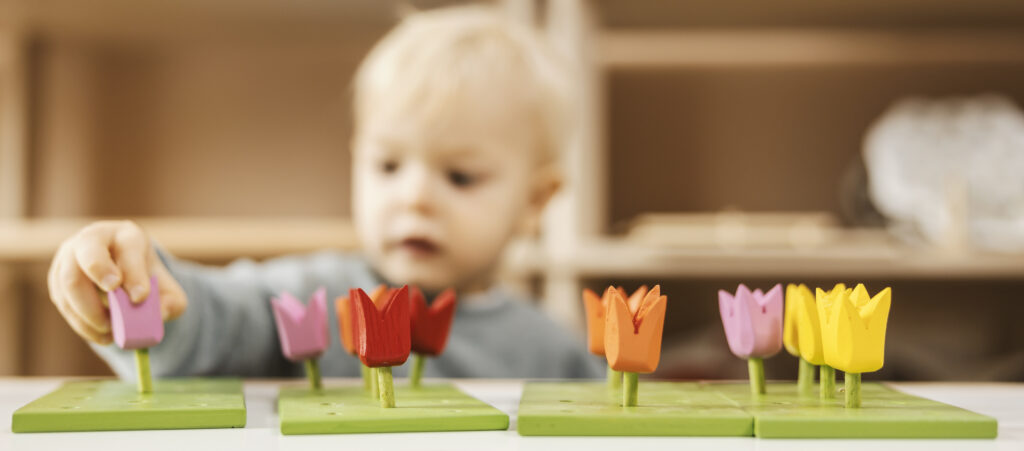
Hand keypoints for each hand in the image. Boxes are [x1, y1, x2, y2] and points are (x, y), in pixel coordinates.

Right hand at [47, 220, 187, 344]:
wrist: (119, 270)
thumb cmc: (144, 277)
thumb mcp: (165, 285)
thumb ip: (171, 300)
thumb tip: (161, 314)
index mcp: (126, 235)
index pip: (127, 249)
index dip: (133, 274)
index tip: (141, 298)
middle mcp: (93, 239)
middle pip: (88, 255)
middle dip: (100, 283)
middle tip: (114, 307)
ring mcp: (69, 257)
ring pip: (69, 282)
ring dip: (89, 312)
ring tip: (111, 331)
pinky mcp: (57, 278)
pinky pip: (62, 301)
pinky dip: (81, 323)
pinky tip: (101, 336)